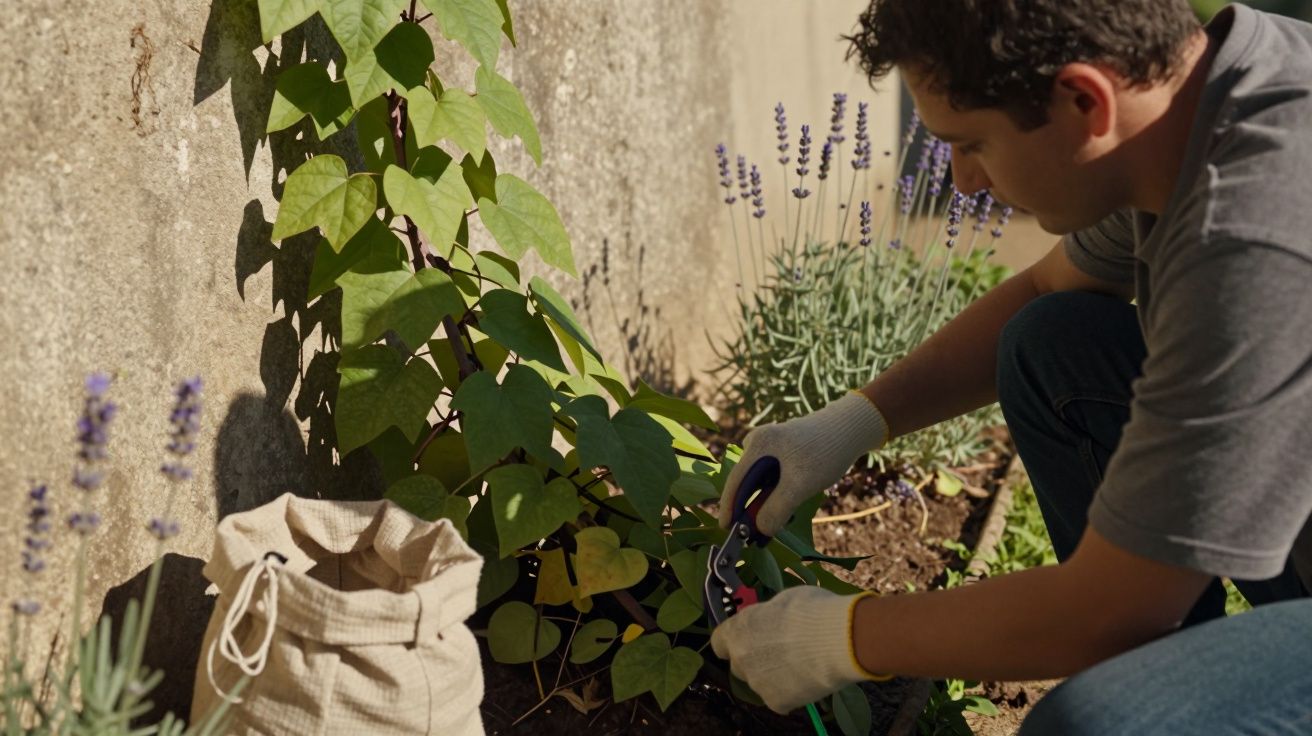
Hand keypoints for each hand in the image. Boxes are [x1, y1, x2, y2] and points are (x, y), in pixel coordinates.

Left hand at [709, 586, 885, 712]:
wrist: (837, 639)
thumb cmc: (810, 610)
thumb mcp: (782, 601)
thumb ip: (767, 616)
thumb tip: (770, 619)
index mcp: (737, 630)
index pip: (720, 642)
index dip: (734, 640)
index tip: (749, 638)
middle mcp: (740, 658)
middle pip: (739, 664)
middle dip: (754, 659)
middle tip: (779, 652)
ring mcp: (757, 683)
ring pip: (760, 682)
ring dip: (773, 676)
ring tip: (801, 664)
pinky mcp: (776, 702)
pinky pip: (779, 699)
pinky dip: (790, 692)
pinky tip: (808, 679)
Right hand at [718, 391, 888, 534]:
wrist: (852, 427)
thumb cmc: (824, 452)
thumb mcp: (800, 485)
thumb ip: (776, 509)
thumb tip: (760, 529)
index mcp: (756, 446)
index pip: (734, 482)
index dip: (728, 508)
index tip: (726, 529)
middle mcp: (758, 443)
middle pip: (747, 482)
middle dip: (750, 508)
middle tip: (755, 534)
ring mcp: (771, 445)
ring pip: (761, 481)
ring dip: (765, 502)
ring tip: (773, 524)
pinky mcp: (784, 449)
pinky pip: (773, 476)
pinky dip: (776, 493)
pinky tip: (787, 505)